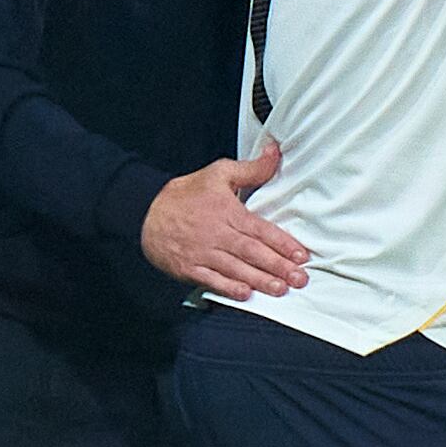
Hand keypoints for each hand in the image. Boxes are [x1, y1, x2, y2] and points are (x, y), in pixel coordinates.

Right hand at [140, 138, 308, 300]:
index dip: (282, 243)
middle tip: (299, 278)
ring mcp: (202, 253)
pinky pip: (211, 280)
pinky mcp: (189, 268)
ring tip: (280, 289)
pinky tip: (245, 294)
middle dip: (278, 266)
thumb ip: (251, 168)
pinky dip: (228, 288)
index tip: (301, 255)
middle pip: (252, 252)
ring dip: (259, 280)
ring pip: (236, 268)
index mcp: (228, 211)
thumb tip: (274, 152)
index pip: (261, 229)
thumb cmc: (185, 193)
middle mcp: (217, 234)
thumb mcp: (218, 173)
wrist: (145, 210)